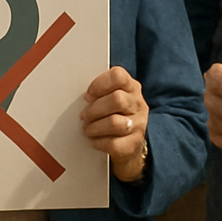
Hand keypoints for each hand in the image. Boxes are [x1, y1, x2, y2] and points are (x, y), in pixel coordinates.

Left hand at [81, 66, 148, 181]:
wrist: (130, 142)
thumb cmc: (114, 114)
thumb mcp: (111, 97)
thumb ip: (100, 92)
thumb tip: (82, 98)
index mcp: (131, 86)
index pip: (118, 76)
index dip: (99, 84)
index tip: (87, 95)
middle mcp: (138, 103)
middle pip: (117, 99)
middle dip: (94, 109)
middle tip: (83, 115)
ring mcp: (139, 124)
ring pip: (114, 123)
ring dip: (94, 127)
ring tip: (87, 129)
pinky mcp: (134, 144)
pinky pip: (113, 143)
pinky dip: (98, 142)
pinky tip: (94, 140)